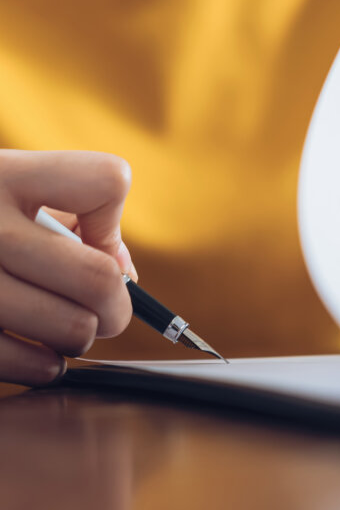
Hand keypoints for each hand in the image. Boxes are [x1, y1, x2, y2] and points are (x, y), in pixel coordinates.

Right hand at [0, 150, 135, 385]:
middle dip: (117, 303)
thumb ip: (73, 218)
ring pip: (73, 328)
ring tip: (66, 325)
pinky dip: (47, 365)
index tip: (95, 239)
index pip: (105, 180)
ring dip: (82, 334)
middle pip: (98, 277)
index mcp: (2, 176)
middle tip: (107, 308)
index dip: (111, 217)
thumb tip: (124, 272)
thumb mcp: (7, 190)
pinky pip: (32, 365)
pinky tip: (39, 352)